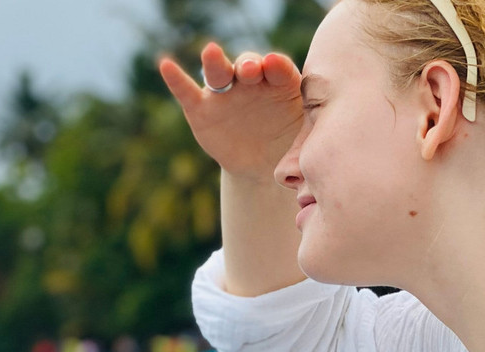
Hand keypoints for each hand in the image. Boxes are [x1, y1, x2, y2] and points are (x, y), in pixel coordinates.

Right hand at [157, 43, 303, 181]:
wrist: (264, 167)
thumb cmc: (290, 147)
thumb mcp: (305, 142)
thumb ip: (309, 136)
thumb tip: (319, 149)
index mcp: (281, 84)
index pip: (280, 70)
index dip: (277, 67)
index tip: (276, 66)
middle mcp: (252, 82)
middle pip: (248, 65)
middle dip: (249, 64)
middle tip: (252, 69)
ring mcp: (226, 94)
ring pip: (219, 73)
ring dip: (215, 62)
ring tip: (211, 52)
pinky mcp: (202, 109)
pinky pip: (187, 92)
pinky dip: (176, 79)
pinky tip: (166, 64)